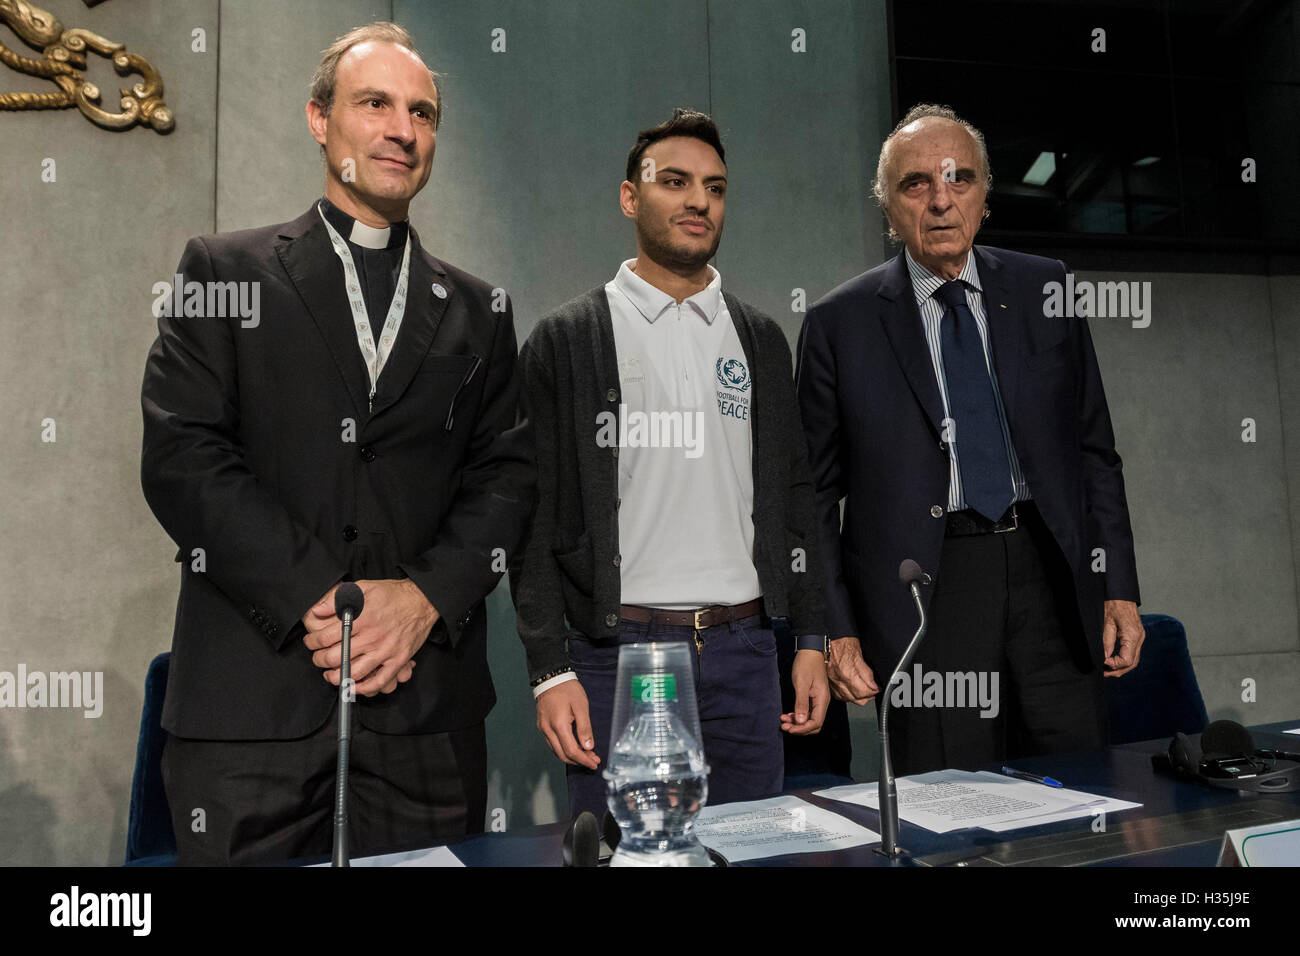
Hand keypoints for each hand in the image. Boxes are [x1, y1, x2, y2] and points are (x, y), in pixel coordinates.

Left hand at [302, 579, 436, 695]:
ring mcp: (386, 650)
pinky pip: (379, 681)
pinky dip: (364, 688)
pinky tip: (354, 686)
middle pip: (336, 657)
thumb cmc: (393, 594)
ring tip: (330, 674)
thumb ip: (338, 599)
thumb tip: (317, 610)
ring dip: (336, 677)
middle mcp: (372, 636)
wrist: (423, 600)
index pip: (327, 637)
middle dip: (320, 660)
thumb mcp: (363, 588)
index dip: (313, 642)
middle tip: (317, 658)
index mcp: (362, 618)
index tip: (311, 643)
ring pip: (354, 673)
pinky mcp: (398, 660)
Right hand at [535, 679, 599, 769]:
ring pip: (556, 751)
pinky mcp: (542, 726)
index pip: (572, 751)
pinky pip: (552, 744)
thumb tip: (588, 747)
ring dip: (572, 756)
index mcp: (558, 725)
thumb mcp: (581, 706)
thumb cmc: (568, 689)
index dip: (584, 760)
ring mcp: (543, 728)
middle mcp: (547, 729)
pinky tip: (575, 747)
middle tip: (593, 761)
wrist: (552, 677)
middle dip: (579, 761)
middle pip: (563, 755)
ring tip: (587, 755)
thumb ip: (585, 728)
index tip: (595, 763)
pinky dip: (564, 749)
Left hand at [781, 649, 828, 733]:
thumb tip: (800, 722)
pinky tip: (788, 715)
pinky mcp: (813, 697)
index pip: (816, 723)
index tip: (789, 729)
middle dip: (799, 728)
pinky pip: (807, 712)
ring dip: (797, 723)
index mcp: (822, 700)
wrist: (810, 651)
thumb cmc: (806, 664)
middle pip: (814, 724)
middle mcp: (822, 702)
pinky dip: (797, 716)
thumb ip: (801, 703)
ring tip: (783, 721)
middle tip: (784, 727)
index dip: (802, 729)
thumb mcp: (801, 683)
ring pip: (809, 719)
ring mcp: (818, 700)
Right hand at [827, 636, 878, 704]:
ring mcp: (833, 682)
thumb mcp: (859, 653)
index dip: (875, 690)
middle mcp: (840, 679)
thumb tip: (873, 684)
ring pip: (849, 699)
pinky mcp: (829, 682)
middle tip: (874, 690)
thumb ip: (867, 671)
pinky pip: (839, 696)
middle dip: (869, 695)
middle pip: (858, 697)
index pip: (866, 690)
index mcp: (848, 672)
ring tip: (865, 693)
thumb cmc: (841, 641)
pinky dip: (847, 696)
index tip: (878, 688)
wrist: (827, 638)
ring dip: (859, 697)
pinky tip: (852, 693)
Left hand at [1102, 599, 1143, 676]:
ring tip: (1106, 669)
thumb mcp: (1106, 623)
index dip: (1113, 665)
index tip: (1101, 663)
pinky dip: (1123, 660)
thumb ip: (1106, 641)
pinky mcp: (1137, 636)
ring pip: (1133, 660)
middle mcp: (1139, 638)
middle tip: (1103, 673)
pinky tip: (1113, 661)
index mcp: (1132, 636)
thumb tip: (1104, 657)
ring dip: (1121, 667)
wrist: (1121, 593)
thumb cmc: (1113, 605)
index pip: (1126, 660)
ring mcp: (1140, 638)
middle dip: (1117, 671)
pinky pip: (1132, 653)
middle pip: (1132, 663)